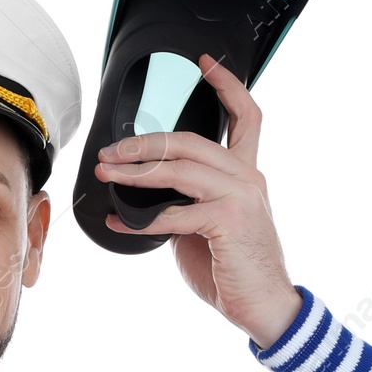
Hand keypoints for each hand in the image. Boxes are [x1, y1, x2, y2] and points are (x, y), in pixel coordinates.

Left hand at [93, 53, 301, 349]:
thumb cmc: (235, 268)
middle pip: (190, 140)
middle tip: (109, 151)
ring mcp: (240, 196)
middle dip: (142, 143)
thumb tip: (144, 193)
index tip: (203, 64)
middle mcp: (248, 177)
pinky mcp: (228, 221)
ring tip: (106, 173)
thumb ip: (187, 199)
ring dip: (135, 171)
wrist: (265, 308)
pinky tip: (119, 222)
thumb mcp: (208, 225)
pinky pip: (174, 212)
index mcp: (246, 172)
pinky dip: (139, 219)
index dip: (226, 85)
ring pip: (179, 168)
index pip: (247, 115)